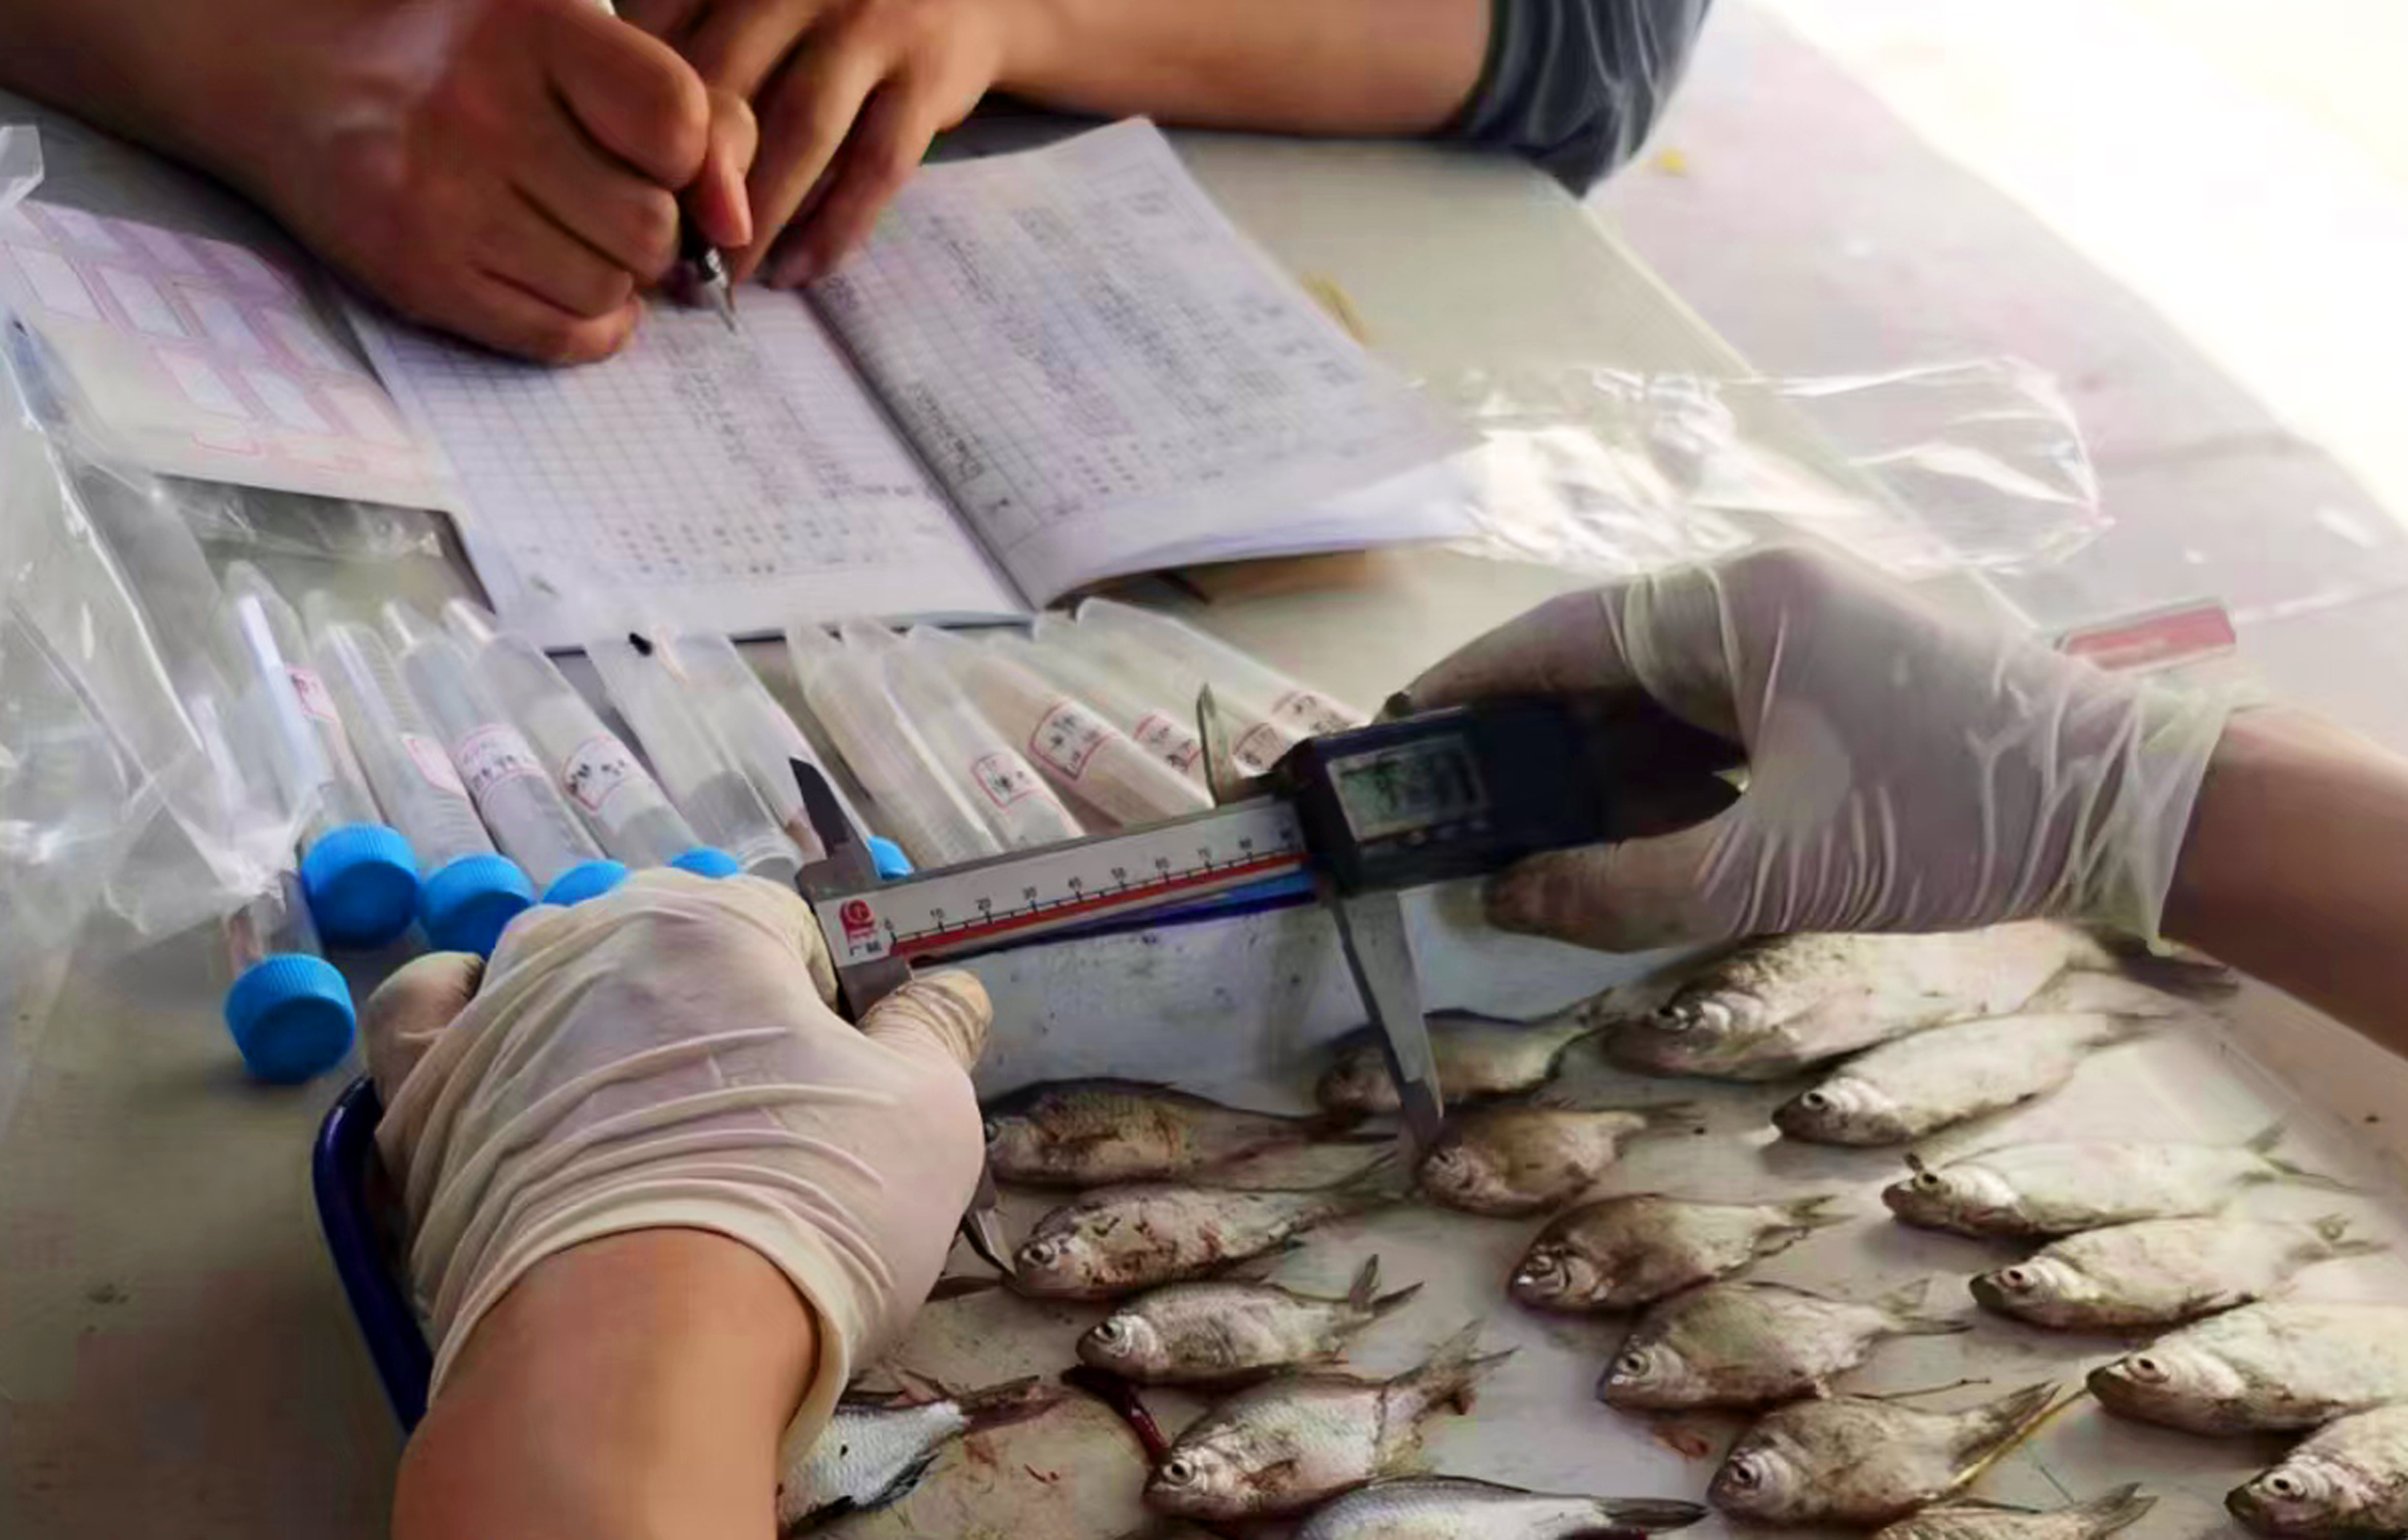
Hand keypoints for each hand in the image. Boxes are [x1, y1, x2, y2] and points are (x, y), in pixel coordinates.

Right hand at [234, 0, 756, 359]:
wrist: (280, 64)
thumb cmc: (451, 46)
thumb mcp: (563, 29)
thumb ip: (677, 103)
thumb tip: (735, 217)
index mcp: (532, 24)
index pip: (680, 125)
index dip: (690, 160)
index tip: (661, 160)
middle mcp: (481, 110)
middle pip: (651, 227)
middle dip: (652, 228)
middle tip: (606, 200)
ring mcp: (440, 199)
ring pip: (612, 289)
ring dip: (614, 275)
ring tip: (567, 230)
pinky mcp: (414, 273)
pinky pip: (557, 336)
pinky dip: (585, 323)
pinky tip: (562, 277)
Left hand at [363, 870, 991, 1447]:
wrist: (635, 1351)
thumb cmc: (803, 1207)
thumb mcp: (927, 1114)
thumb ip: (935, 1028)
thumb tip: (945, 988)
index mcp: (713, 920)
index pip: (787, 922)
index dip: (826, 1000)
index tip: (841, 1080)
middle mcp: (590, 938)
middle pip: (667, 942)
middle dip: (715, 1007)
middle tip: (755, 1115)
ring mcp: (492, 1014)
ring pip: (552, 972)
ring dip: (599, 1016)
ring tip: (641, 1118)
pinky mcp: (420, 1101)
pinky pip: (427, 1013)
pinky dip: (462, 1018)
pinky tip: (502, 1064)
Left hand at [621, 0, 1040, 284]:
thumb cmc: (830, 13)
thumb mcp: (757, 5)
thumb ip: (694, 50)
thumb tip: (623, 165)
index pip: (662, 42)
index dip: (629, 125)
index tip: (614, 195)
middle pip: (725, 87)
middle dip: (688, 182)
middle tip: (658, 255)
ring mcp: (873, 23)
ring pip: (798, 132)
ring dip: (758, 217)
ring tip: (726, 277)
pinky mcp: (931, 76)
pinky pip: (876, 167)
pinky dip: (834, 228)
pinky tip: (799, 271)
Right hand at [1407, 546, 2227, 950]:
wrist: (2127, 808)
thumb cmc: (1955, 816)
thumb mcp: (1779, 865)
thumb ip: (1627, 888)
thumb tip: (1503, 903)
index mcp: (1736, 605)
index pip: (1557, 635)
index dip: (1465, 687)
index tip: (1390, 736)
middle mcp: (1757, 598)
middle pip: (1597, 665)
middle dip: (1522, 745)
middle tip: (1446, 817)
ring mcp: (1797, 633)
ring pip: (1652, 698)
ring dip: (1592, 769)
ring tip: (1522, 844)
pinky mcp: (1828, 677)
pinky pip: (1708, 719)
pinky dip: (1659, 775)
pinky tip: (1627, 841)